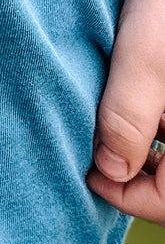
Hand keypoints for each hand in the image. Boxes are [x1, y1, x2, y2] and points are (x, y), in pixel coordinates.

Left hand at [88, 0, 164, 220]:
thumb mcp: (146, 46)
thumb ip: (129, 111)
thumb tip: (108, 172)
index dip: (131, 197)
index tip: (88, 170)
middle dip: (131, 170)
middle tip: (86, 149)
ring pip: (163, 145)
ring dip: (133, 141)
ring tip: (95, 116)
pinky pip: (162, 116)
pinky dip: (140, 115)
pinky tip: (112, 88)